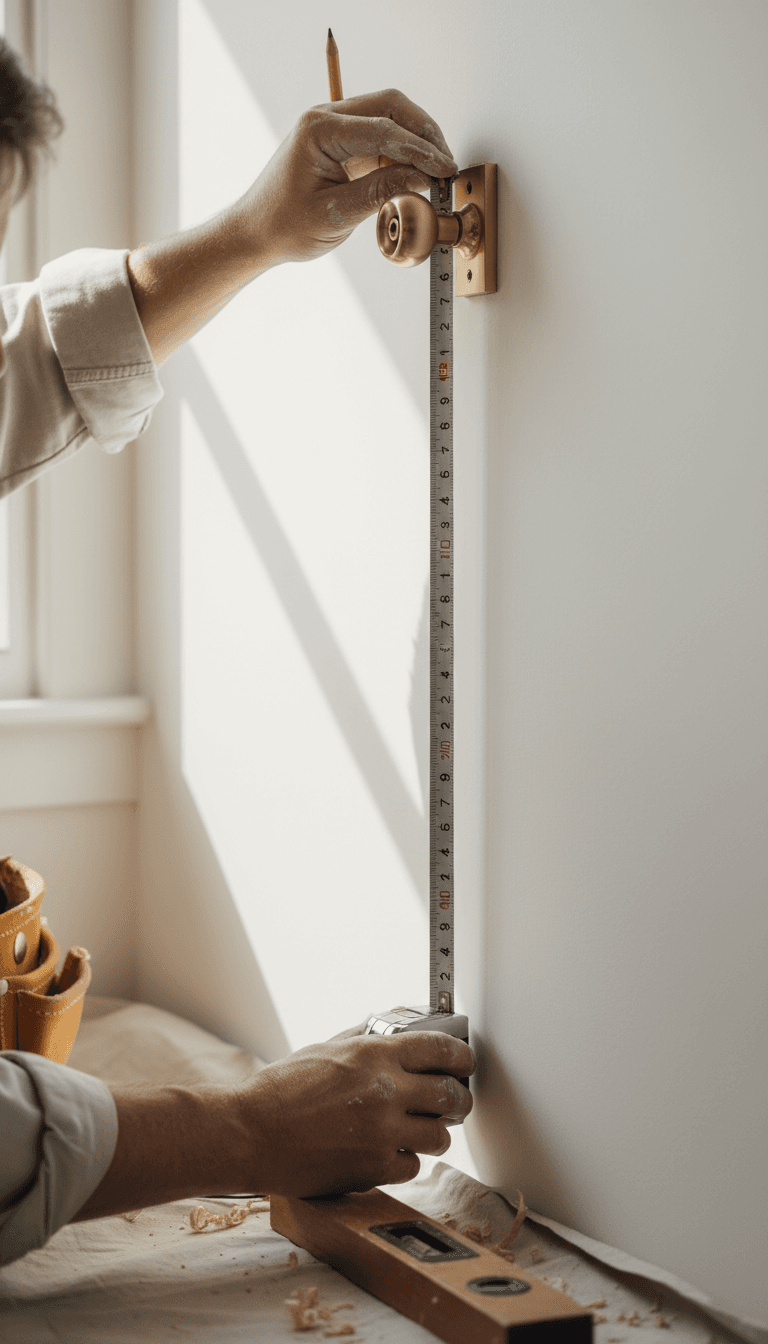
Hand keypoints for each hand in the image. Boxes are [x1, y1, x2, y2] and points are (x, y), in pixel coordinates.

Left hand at [231, 88, 457, 267]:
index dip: (419, 150)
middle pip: (391, 106)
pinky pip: (380, 134)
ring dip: (415, 138)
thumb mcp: (336, 215)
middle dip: (424, 132)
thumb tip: (421, 176)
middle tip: (445, 164)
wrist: (257, 231)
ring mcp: (334, 126)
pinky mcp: (341, 141)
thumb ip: (380, 191)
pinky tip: (414, 172)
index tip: (443, 169)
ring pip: (389, 115)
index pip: (383, 129)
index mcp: (319, 130)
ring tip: (434, 171)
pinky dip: (401, 150)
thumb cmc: (284, 225)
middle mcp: (326, 117)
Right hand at [236, 1031, 474, 1197]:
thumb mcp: (326, 1048)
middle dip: (457, 1099)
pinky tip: (389, 1152)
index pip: (441, 1049)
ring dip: (433, 1133)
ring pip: (440, 1136)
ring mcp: (383, 1132)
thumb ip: (365, 1038)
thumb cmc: (281, 1089)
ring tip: (418, 1130)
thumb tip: (394, 1025)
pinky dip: (405, 1160)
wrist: (250, 1133)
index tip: (465, 1062)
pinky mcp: (374, 1168)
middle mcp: (386, 1090)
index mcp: (375, 1054)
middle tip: (452, 1101)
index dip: (461, 1056)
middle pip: (452, 1095)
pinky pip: (413, 1166)